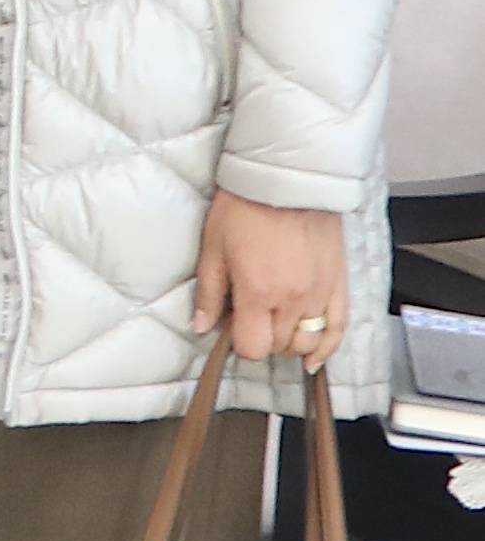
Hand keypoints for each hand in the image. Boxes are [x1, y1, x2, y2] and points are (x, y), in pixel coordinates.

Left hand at [195, 190, 349, 370]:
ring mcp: (320, 294)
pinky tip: (315, 358)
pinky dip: (328, 348)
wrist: (287, 181)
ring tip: (276, 328)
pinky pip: (339, 328)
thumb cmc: (244, 209)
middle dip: (262, 339)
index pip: (253, 347)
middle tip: (250, 319)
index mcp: (258, 291)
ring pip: (309, 342)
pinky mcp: (338, 284)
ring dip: (290, 342)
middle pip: (279, 345)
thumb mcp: (213, 248)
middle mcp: (293, 299)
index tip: (232, 328)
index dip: (239, 344)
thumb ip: (208, 292)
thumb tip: (201, 325)